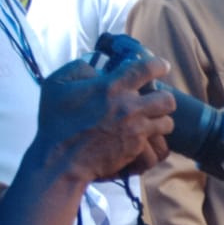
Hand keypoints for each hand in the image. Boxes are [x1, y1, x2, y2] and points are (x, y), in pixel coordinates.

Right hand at [32, 55, 175, 183]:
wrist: (61, 159)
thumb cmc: (56, 122)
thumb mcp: (56, 84)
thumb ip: (79, 69)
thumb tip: (96, 68)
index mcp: (112, 86)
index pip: (147, 68)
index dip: (159, 65)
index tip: (162, 66)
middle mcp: (129, 106)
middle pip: (167, 98)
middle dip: (163, 98)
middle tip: (153, 100)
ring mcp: (136, 128)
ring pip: (168, 122)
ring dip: (161, 120)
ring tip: (150, 120)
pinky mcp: (137, 148)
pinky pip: (158, 142)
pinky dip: (153, 139)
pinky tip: (142, 137)